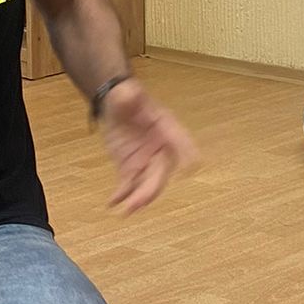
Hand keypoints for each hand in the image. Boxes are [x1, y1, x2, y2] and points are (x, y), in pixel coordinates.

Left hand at [98, 78, 197, 213]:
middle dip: (152, 189)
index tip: (191, 167)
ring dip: (138, 199)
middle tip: (140, 202)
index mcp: (166, 128)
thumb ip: (129, 95)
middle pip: (161, 172)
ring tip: (126, 211)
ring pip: (146, 184)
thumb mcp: (126, 93)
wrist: (114, 105)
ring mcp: (146, 161)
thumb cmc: (125, 97)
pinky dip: (122, 195)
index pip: (179, 140)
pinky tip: (112, 203)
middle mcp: (161, 148)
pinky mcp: (131, 168)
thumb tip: (129, 92)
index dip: (187, 152)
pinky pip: (128, 185)